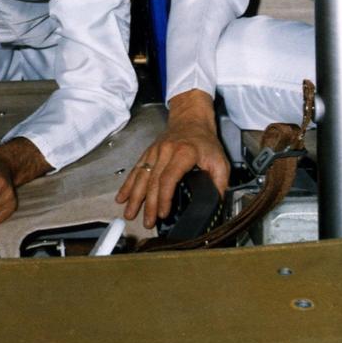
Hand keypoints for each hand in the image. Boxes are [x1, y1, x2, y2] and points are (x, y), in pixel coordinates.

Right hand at [115, 89, 229, 229]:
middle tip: (147, 223)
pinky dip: (127, 185)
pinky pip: (135, 170)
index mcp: (183, 153)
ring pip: (141, 177)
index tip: (163, 214)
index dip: (164, 198)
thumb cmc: (205, 142)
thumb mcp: (220, 160)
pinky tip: (121, 197)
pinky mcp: (148, 153)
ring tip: (129, 213)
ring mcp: (154, 152)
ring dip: (134, 197)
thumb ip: (220, 182)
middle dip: (148, 204)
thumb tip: (217, 203)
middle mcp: (165, 152)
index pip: (169, 178)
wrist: (191, 120)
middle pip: (152, 181)